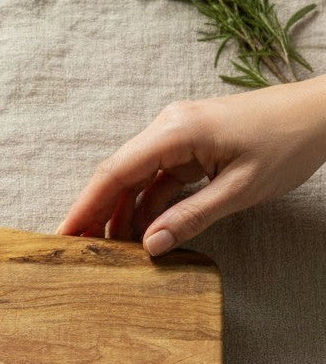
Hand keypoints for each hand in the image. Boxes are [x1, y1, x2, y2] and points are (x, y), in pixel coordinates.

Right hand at [57, 76, 325, 253]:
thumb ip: (191, 217)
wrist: (323, 113)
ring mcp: (177, 136)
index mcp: (175, 131)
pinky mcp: (189, 146)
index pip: (114, 173)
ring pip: (135, 179)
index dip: (84, 206)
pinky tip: (142, 233)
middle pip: (117, 176)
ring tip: (110, 250)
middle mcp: (168, 128)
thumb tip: (149, 246)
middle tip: (78, 250)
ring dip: (122, 213)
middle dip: (96, 213)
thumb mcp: (240, 188)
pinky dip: (147, 206)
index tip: (63, 235)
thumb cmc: (288, 142)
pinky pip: (157, 179)